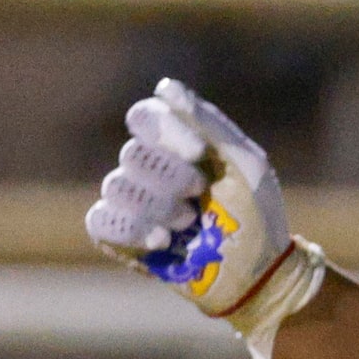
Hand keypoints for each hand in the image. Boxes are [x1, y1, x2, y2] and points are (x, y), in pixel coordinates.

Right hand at [87, 79, 301, 324]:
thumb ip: (209, 123)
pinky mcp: (120, 237)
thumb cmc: (257, 215)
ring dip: (158, 206)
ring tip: (188, 224)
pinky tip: (162, 242)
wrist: (258, 272)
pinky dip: (131, 229)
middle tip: (199, 196)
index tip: (199, 154)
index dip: (167, 132)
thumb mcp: (246, 164)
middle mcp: (149, 169)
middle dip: (171, 178)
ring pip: (116, 185)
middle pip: (132, 154)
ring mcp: (132, 203)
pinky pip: (100, 220)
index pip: (143, 117)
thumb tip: (164, 86)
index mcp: (176, 145)